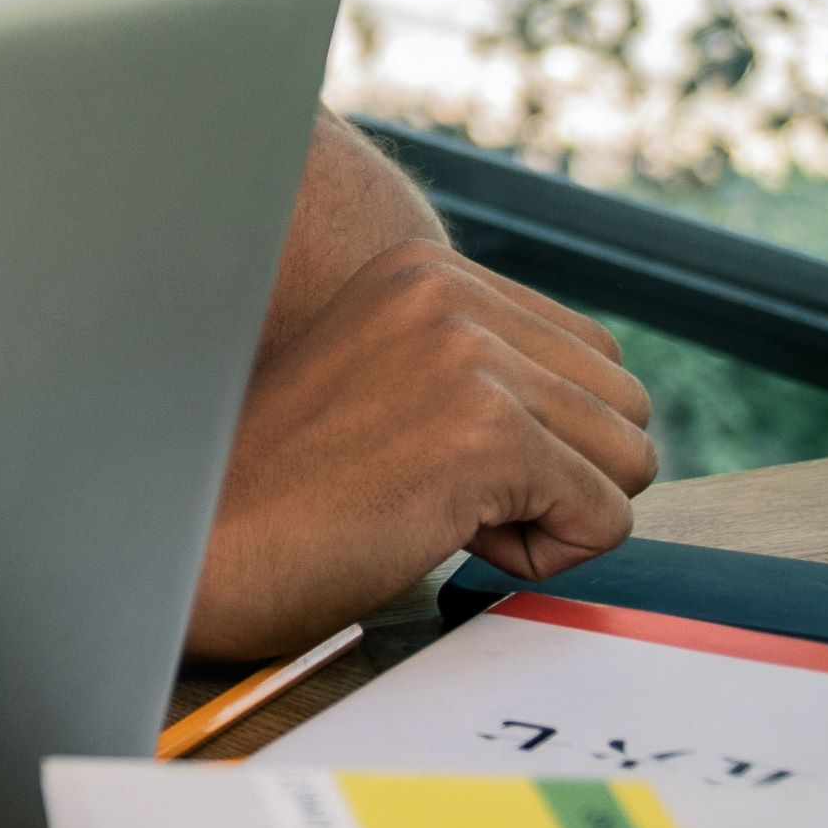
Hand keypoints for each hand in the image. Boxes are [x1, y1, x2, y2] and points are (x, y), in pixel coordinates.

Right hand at [184, 241, 653, 659]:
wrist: (198, 548)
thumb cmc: (285, 491)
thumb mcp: (387, 380)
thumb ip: (480, 365)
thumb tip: (613, 410)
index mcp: (424, 271)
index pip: (591, 352)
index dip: (541, 434)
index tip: (437, 457)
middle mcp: (448, 293)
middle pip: (625, 401)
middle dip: (561, 471)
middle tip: (443, 492)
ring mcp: (467, 358)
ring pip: (629, 458)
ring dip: (553, 512)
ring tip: (441, 510)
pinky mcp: (487, 433)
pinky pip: (605, 518)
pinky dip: (548, 556)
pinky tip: (449, 537)